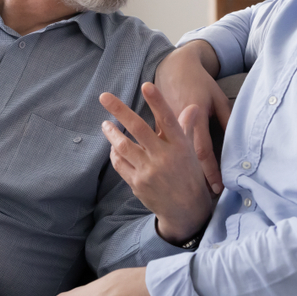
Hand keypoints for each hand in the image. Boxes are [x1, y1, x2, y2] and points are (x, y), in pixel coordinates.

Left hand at [100, 82, 215, 243]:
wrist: (186, 210)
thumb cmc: (189, 175)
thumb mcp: (191, 151)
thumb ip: (187, 127)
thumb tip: (193, 106)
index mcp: (180, 145)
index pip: (168, 119)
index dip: (157, 102)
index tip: (146, 85)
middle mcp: (164, 156)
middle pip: (138, 128)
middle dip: (119, 110)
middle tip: (104, 97)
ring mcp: (149, 171)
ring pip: (123, 146)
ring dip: (111, 133)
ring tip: (105, 124)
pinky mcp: (138, 183)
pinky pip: (120, 163)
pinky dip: (114, 153)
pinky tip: (113, 147)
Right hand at [154, 42, 231, 194]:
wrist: (175, 66)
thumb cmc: (199, 82)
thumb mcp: (217, 98)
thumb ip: (226, 118)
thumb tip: (241, 139)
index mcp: (194, 119)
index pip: (204, 151)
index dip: (211, 171)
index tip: (218, 188)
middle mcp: (177, 126)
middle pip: (187, 159)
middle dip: (196, 179)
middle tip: (206, 199)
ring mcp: (163, 128)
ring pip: (169, 155)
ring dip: (179, 174)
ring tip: (187, 194)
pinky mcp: (156, 127)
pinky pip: (158, 149)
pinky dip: (164, 161)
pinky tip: (169, 178)